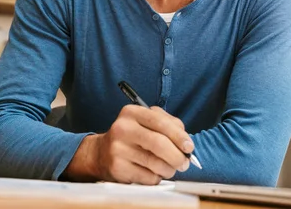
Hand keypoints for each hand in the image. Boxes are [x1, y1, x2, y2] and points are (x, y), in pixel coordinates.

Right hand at [64, 105, 193, 183]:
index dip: (179, 136)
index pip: (160, 122)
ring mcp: (118, 149)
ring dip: (169, 169)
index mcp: (132, 112)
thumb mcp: (146, 121)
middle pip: (159, 143)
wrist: (101, 153)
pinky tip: (153, 172)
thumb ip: (168, 125)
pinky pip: (147, 176)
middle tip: (185, 163)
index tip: (190, 147)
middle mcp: (122, 128)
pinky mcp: (117, 168)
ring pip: (155, 163)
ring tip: (170, 168)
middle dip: (177, 156)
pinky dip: (157, 177)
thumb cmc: (132, 136)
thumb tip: (186, 143)